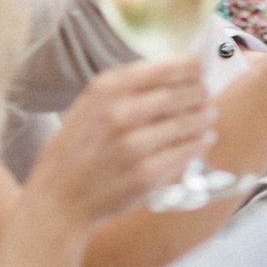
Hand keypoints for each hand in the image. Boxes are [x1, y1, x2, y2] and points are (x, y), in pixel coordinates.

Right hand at [25, 59, 216, 226]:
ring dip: (206, 117)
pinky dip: (201, 142)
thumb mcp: (89, 106)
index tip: (200, 69)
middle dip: (201, 93)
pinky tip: (202, 139)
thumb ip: (127, 88)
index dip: (192, 67)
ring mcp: (135, 145)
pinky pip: (189, 150)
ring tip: (208, 116)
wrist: (58, 199)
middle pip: (186, 92)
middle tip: (204, 96)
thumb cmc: (76, 151)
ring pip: (192, 120)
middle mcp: (121, 113)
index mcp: (107, 89)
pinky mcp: (147, 174)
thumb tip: (176, 69)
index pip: (168, 67)